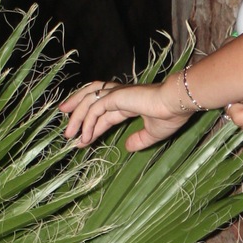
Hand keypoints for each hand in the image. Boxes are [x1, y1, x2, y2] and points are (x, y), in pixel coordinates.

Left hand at [60, 78, 189, 151]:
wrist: (177, 104)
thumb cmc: (170, 116)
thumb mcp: (152, 134)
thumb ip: (139, 140)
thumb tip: (128, 147)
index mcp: (128, 102)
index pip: (103, 113)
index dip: (91, 126)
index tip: (82, 140)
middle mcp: (120, 96)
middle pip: (90, 98)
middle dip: (75, 108)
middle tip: (64, 122)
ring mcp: (117, 94)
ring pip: (88, 101)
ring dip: (77, 118)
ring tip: (69, 134)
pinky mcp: (116, 97)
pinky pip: (95, 109)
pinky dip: (87, 122)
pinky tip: (85, 137)